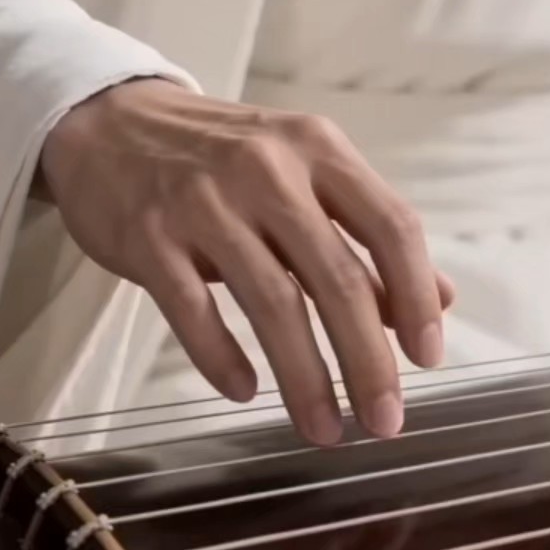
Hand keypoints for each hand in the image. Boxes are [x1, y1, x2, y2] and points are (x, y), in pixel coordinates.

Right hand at [39, 78, 454, 444]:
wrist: (107, 119)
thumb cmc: (218, 155)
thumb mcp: (301, 172)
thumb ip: (366, 233)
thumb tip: (442, 300)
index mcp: (317, 149)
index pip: (391, 226)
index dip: (416, 299)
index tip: (427, 358)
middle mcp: (267, 169)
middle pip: (337, 279)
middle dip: (368, 362)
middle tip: (385, 421)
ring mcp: (204, 201)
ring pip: (272, 304)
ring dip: (304, 379)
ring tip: (325, 430)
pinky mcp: (149, 235)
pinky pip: (194, 310)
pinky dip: (221, 359)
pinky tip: (244, 392)